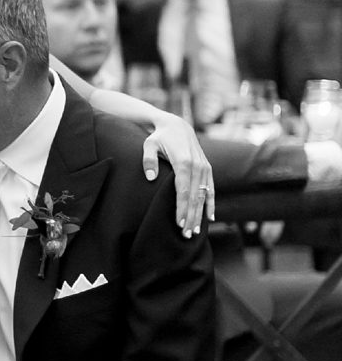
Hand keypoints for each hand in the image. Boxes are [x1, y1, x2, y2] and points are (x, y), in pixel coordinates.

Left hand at [142, 111, 213, 236]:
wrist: (177, 125)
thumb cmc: (159, 137)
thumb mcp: (149, 144)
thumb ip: (148, 160)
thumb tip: (150, 178)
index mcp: (183, 162)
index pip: (183, 191)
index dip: (182, 208)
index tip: (179, 223)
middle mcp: (198, 166)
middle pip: (195, 197)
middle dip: (191, 217)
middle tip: (186, 234)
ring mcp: (205, 168)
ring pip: (204, 195)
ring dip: (200, 214)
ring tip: (195, 231)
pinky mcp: (208, 168)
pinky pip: (212, 189)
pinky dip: (211, 203)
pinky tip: (210, 217)